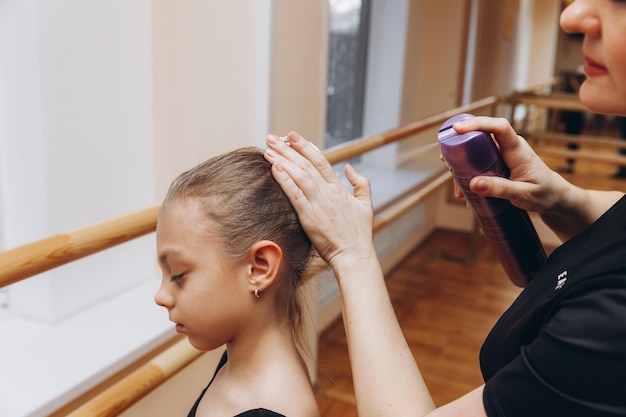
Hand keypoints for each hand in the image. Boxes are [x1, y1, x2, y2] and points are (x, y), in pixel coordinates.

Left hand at [264, 132, 375, 267]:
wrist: (354, 255)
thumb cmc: (359, 233)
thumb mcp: (366, 205)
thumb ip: (361, 184)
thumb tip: (350, 167)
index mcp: (339, 189)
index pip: (321, 161)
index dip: (305, 146)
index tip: (292, 136)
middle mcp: (328, 193)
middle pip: (306, 165)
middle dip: (288, 149)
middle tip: (272, 137)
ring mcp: (318, 205)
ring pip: (299, 176)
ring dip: (283, 161)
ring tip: (268, 149)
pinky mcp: (309, 218)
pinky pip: (295, 195)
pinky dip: (284, 181)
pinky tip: (274, 169)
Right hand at [450, 116, 570, 214]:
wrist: (555, 197)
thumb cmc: (544, 195)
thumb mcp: (523, 195)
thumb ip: (499, 189)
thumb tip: (473, 183)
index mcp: (517, 150)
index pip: (498, 127)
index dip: (477, 123)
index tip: (457, 128)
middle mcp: (510, 147)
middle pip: (482, 135)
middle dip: (461, 144)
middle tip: (446, 160)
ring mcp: (504, 153)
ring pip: (478, 150)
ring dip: (464, 164)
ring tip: (457, 189)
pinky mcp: (500, 161)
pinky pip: (481, 160)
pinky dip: (470, 172)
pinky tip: (466, 192)